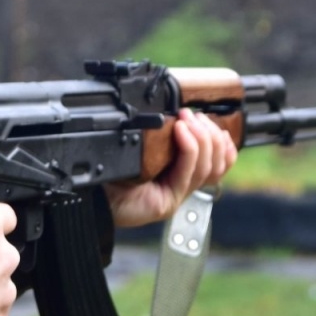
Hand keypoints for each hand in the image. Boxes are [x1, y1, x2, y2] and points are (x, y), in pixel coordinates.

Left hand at [105, 107, 237, 227]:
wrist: (92, 192)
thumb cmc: (112, 168)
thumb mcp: (143, 147)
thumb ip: (164, 137)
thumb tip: (181, 113)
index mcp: (180, 173)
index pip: (219, 162)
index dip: (223, 142)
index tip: (209, 119)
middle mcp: (182, 185)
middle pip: (216, 164)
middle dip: (210, 134)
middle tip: (192, 115)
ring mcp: (176, 195)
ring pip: (206, 168)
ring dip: (201, 138)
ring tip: (187, 120)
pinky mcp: (167, 201)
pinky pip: (187, 174)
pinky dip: (189, 149)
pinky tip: (181, 132)